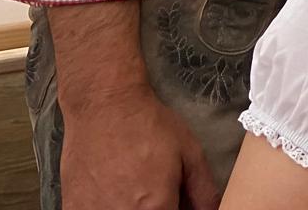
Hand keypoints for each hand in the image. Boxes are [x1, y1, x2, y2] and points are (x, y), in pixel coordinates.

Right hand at [59, 81, 217, 209]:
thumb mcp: (190, 153)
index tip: (174, 200)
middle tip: (152, 189)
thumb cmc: (148, 126)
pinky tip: (111, 190)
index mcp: (156, 207)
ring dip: (130, 207)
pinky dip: (106, 207)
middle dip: (155, 208)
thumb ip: (203, 192)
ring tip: (130, 185)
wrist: (104, 107)